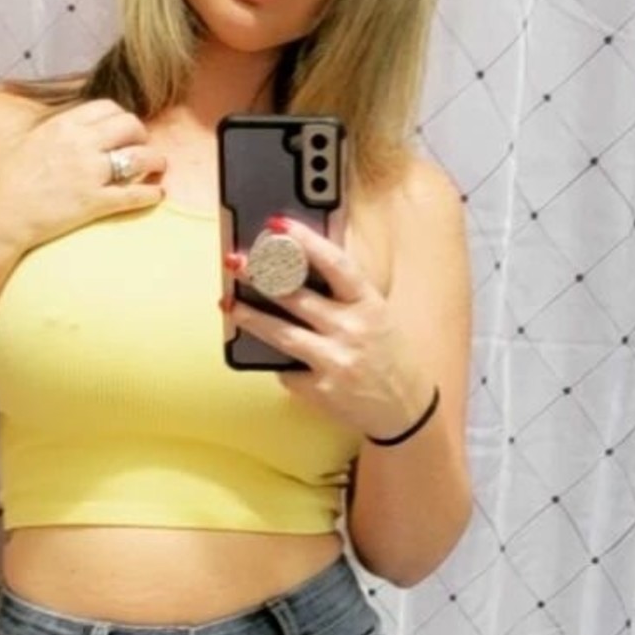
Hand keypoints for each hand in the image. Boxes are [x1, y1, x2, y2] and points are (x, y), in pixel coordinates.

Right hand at [0, 99, 166, 265]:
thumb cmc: (9, 181)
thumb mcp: (31, 140)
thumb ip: (56, 131)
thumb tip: (70, 128)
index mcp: (64, 124)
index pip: (108, 108)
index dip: (121, 118)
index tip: (122, 130)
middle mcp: (81, 143)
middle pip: (130, 125)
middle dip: (141, 135)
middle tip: (142, 148)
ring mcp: (90, 173)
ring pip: (140, 157)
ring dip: (155, 161)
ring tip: (158, 168)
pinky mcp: (94, 202)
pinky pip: (134, 194)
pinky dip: (151, 194)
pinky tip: (157, 195)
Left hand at [226, 217, 433, 439]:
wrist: (406, 408)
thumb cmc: (388, 355)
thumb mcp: (377, 315)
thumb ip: (344, 294)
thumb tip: (296, 267)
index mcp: (369, 304)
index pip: (335, 264)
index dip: (305, 241)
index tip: (277, 225)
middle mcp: (353, 330)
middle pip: (297, 297)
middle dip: (261, 275)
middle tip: (236, 260)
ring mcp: (336, 362)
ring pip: (282, 333)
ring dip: (249, 316)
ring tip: (228, 302)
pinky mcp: (320, 391)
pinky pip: (287, 371)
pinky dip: (278, 362)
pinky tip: (270, 355)